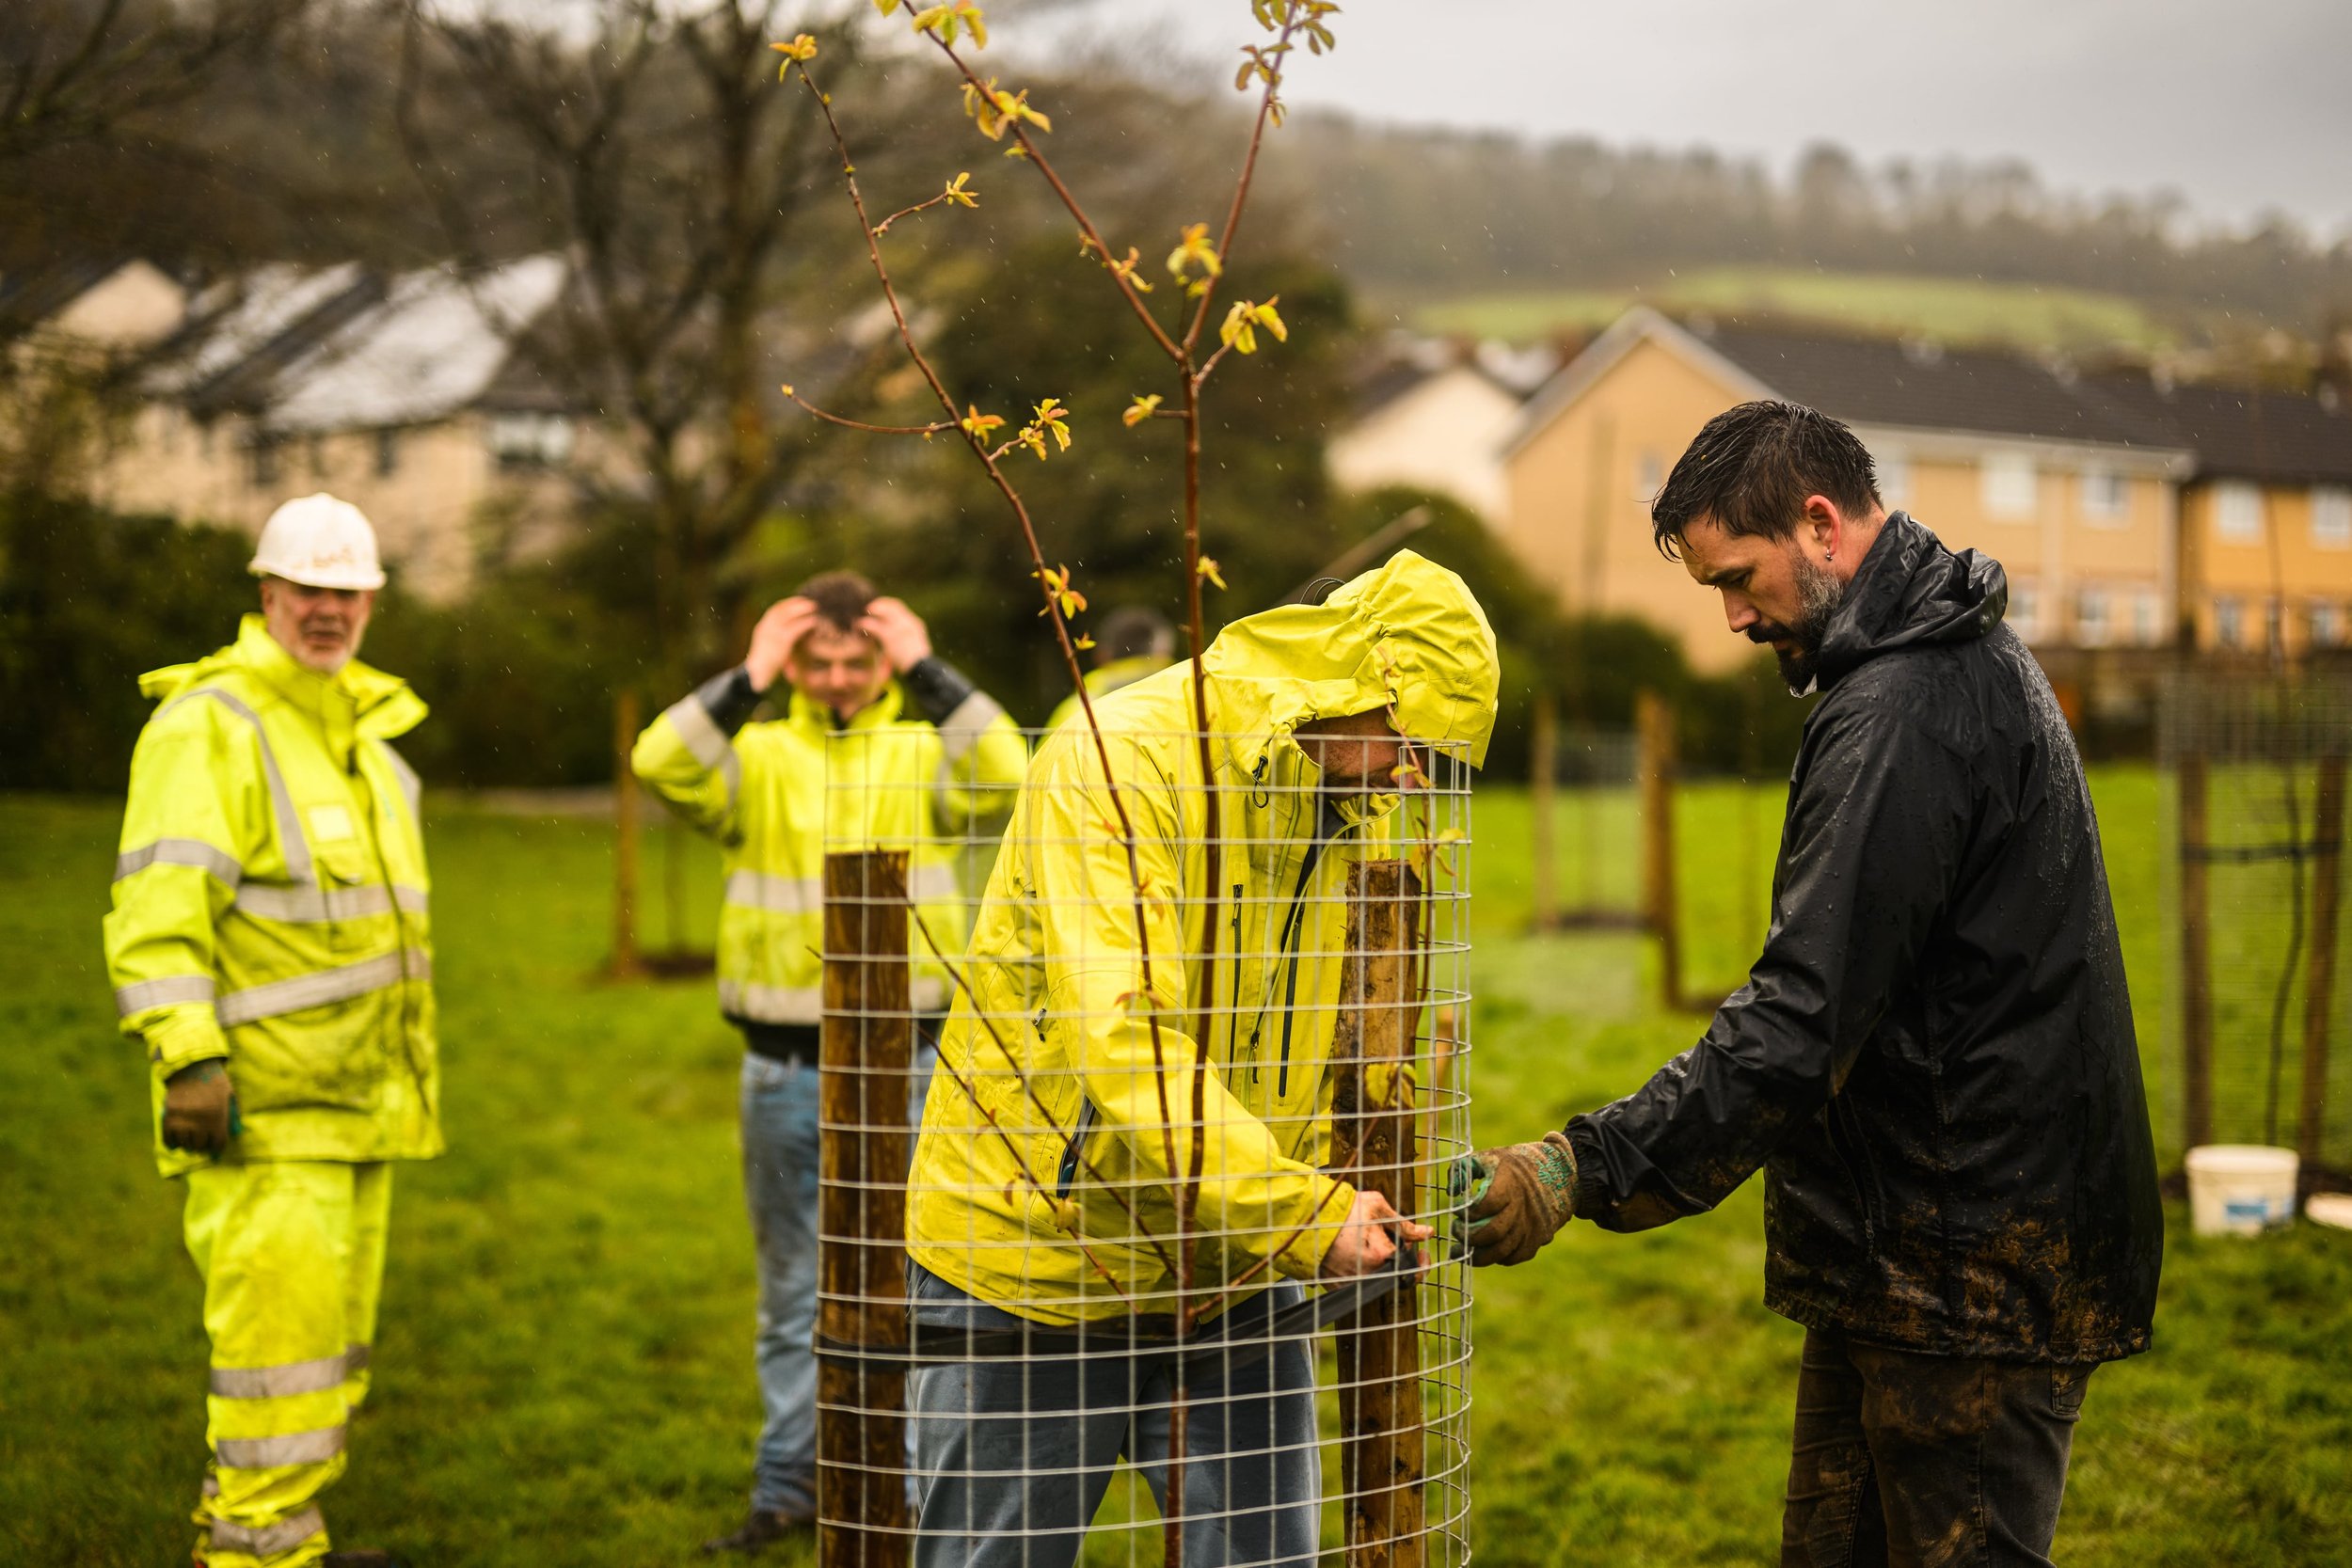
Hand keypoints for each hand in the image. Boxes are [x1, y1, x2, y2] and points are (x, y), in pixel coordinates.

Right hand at [162, 1058, 235, 1154]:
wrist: (191, 1067)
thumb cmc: (214, 1082)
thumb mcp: (229, 1096)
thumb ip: (231, 1115)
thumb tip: (234, 1135)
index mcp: (218, 1116)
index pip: (218, 1143)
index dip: (217, 1148)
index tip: (215, 1149)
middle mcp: (200, 1120)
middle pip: (200, 1146)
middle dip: (202, 1146)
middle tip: (201, 1144)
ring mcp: (183, 1119)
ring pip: (184, 1144)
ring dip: (187, 1144)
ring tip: (190, 1140)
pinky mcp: (168, 1116)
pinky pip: (168, 1139)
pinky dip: (172, 1143)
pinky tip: (176, 1141)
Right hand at [745, 597, 819, 691]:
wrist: (755, 677)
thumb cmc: (764, 665)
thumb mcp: (768, 648)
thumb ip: (776, 639)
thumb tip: (789, 634)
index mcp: (761, 629)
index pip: (774, 610)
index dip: (787, 604)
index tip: (799, 600)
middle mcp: (765, 629)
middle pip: (781, 610)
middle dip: (795, 603)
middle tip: (809, 601)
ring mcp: (772, 635)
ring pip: (787, 617)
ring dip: (801, 610)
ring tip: (813, 607)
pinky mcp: (780, 644)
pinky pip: (794, 630)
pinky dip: (804, 624)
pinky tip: (813, 622)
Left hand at [858, 597, 932, 673]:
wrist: (921, 669)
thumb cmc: (918, 663)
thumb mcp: (915, 647)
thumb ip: (907, 640)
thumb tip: (898, 641)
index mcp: (915, 624)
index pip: (899, 607)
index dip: (888, 605)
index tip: (879, 608)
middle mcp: (907, 621)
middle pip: (891, 605)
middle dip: (878, 604)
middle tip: (868, 609)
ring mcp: (898, 627)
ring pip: (880, 611)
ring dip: (870, 612)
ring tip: (862, 617)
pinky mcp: (889, 636)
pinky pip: (872, 625)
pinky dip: (864, 624)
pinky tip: (858, 627)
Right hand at [1320, 1187, 1432, 1279]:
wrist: (1306, 1218)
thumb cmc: (1341, 1209)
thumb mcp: (1377, 1207)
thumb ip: (1404, 1225)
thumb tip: (1427, 1233)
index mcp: (1382, 1254)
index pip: (1412, 1266)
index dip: (1421, 1261)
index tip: (1423, 1253)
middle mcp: (1369, 1273)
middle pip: (1393, 1271)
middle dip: (1395, 1256)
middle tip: (1387, 1239)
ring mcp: (1352, 1282)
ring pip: (1376, 1277)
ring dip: (1377, 1262)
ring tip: (1365, 1241)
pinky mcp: (1337, 1286)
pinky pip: (1356, 1282)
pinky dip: (1359, 1268)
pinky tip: (1352, 1251)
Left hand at [1462, 1132, 1576, 1266]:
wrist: (1558, 1173)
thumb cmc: (1515, 1165)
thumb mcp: (1489, 1157)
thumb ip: (1464, 1168)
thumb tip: (1452, 1192)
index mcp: (1510, 1185)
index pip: (1486, 1205)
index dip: (1467, 1212)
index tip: (1457, 1210)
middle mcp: (1522, 1208)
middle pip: (1494, 1233)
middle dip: (1469, 1237)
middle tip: (1455, 1232)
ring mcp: (1532, 1226)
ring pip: (1503, 1251)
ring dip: (1479, 1256)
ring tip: (1461, 1252)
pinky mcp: (1538, 1239)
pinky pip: (1515, 1257)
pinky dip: (1498, 1258)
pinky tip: (1485, 1251)